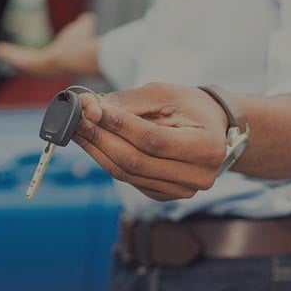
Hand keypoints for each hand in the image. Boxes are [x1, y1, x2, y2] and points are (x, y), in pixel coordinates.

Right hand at [0, 12, 99, 76]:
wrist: (79, 56)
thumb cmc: (83, 45)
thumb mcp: (82, 27)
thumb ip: (84, 23)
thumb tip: (88, 17)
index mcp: (57, 58)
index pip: (44, 57)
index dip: (35, 56)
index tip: (28, 53)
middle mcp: (47, 65)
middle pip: (28, 60)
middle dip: (17, 56)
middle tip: (6, 51)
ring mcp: (38, 67)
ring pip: (21, 61)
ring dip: (9, 56)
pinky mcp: (32, 65)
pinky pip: (18, 59)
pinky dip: (8, 55)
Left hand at [73, 83, 229, 200]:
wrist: (214, 129)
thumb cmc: (190, 107)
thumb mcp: (164, 94)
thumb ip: (128, 102)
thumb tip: (89, 107)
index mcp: (206, 147)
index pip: (152, 139)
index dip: (118, 125)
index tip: (90, 108)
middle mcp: (197, 176)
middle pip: (135, 161)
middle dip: (99, 137)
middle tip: (75, 118)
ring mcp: (181, 190)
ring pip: (127, 174)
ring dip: (96, 150)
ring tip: (78, 128)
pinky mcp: (164, 195)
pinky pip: (128, 179)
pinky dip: (107, 159)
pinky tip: (93, 142)